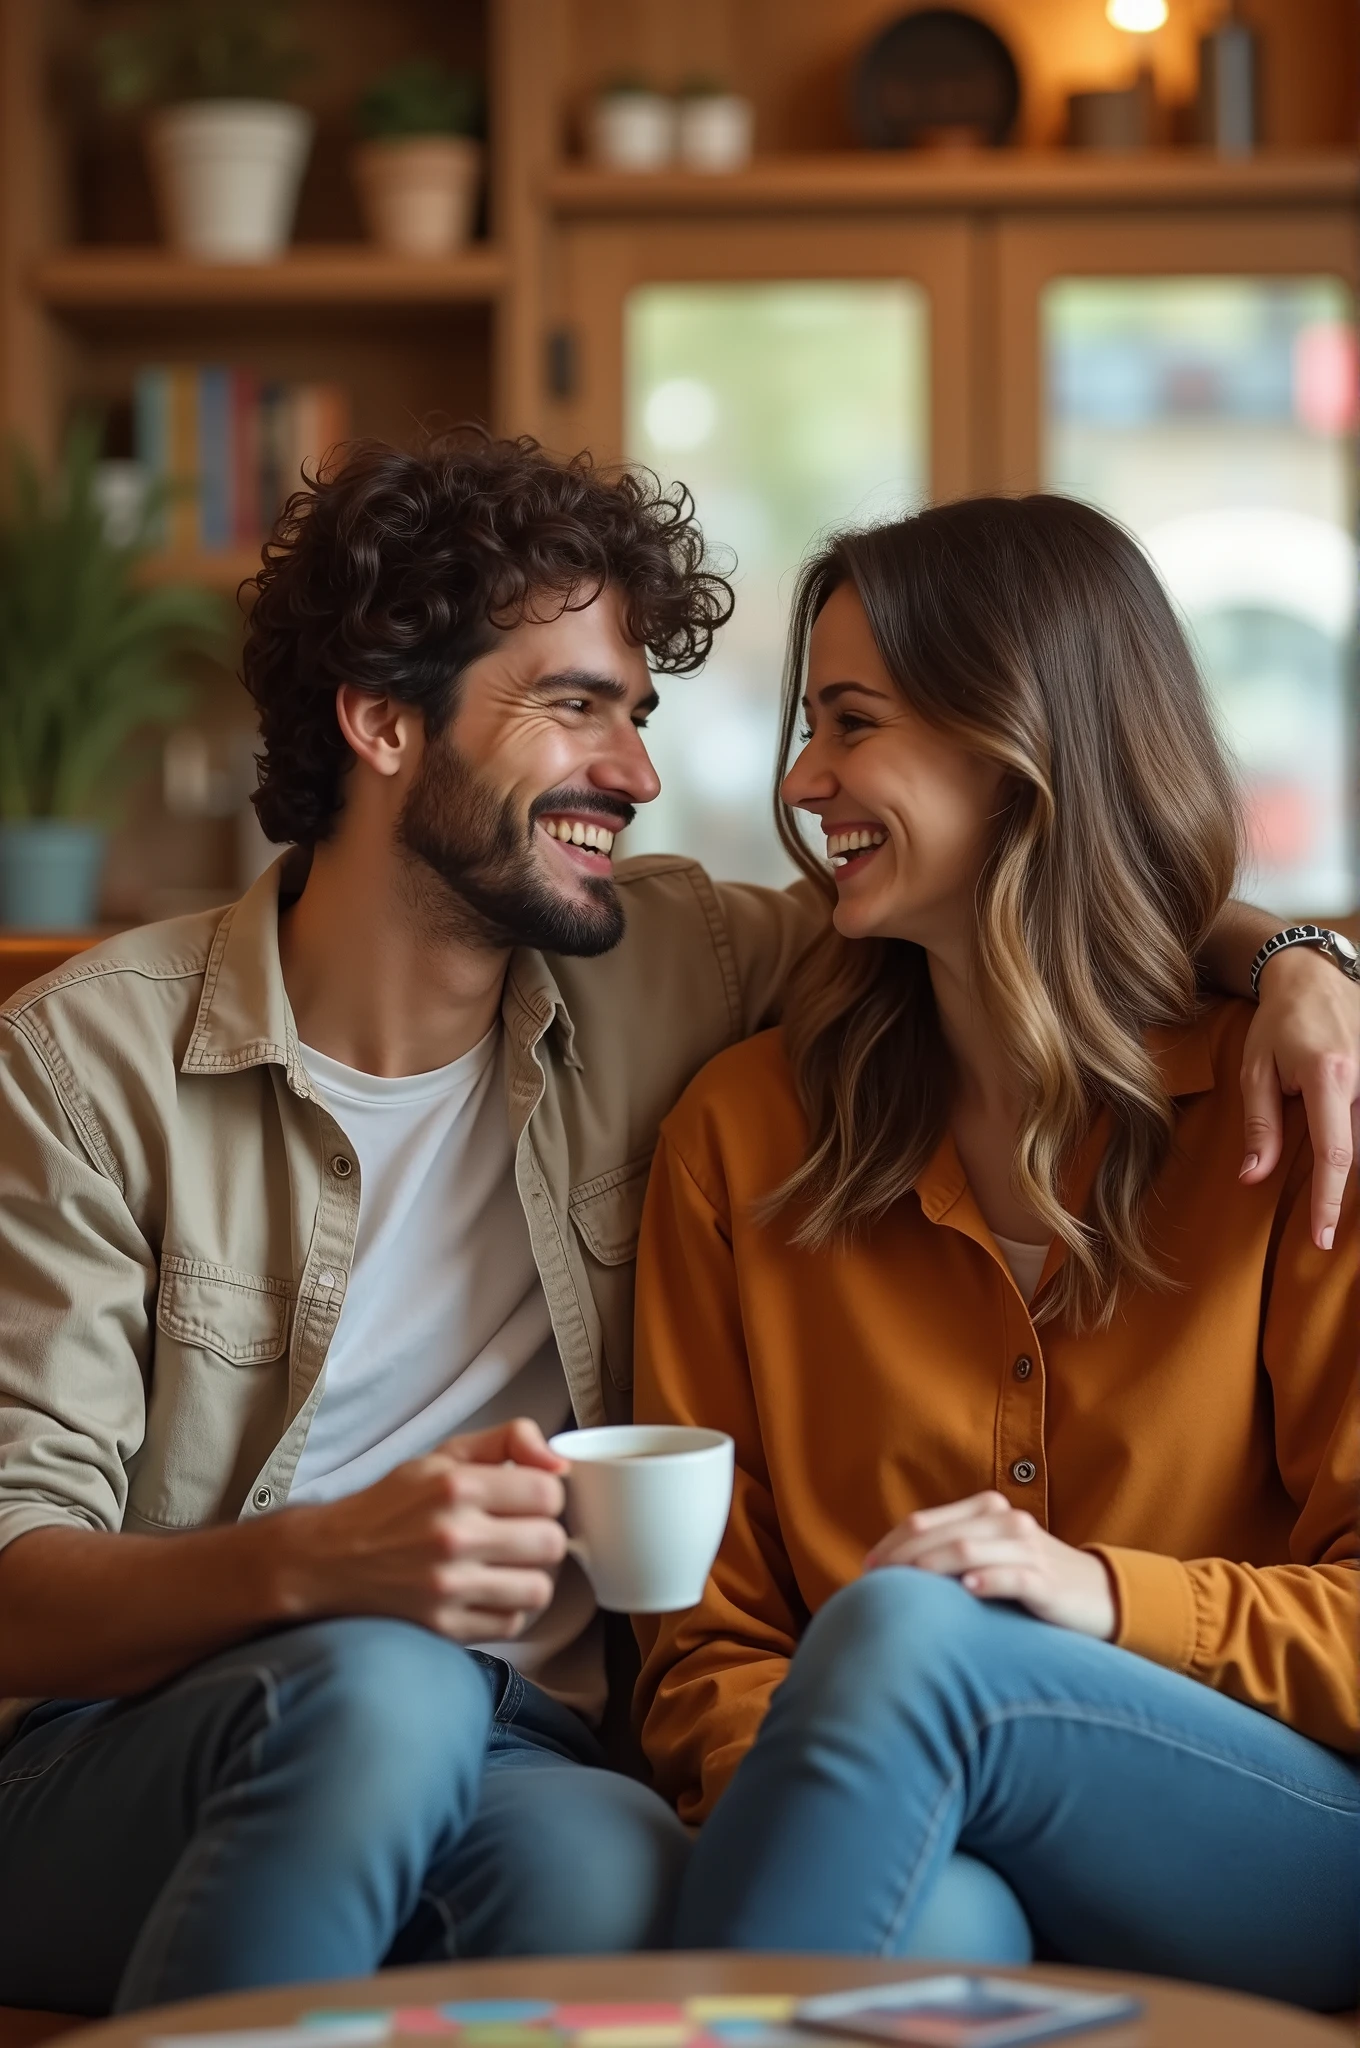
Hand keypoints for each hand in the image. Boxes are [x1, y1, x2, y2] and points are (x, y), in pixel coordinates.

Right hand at [284, 1417, 568, 1641]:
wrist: (327, 1559)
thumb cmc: (392, 1504)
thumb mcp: (444, 1455)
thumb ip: (508, 1440)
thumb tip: (560, 1462)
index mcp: (456, 1486)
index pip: (548, 1494)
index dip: (548, 1496)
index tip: (530, 1501)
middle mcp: (453, 1536)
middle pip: (551, 1543)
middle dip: (544, 1536)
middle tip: (523, 1534)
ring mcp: (448, 1587)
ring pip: (539, 1589)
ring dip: (532, 1576)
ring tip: (512, 1566)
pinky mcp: (443, 1627)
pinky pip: (511, 1624)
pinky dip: (510, 1610)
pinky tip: (492, 1592)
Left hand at [865, 1491, 1116, 1639]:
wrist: (1097, 1596)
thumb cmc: (1031, 1579)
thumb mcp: (990, 1556)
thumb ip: (951, 1552)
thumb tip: (894, 1569)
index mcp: (986, 1510)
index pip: (925, 1521)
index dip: (891, 1542)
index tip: (867, 1568)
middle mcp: (1005, 1522)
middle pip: (940, 1534)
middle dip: (901, 1556)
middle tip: (875, 1581)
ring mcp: (1027, 1549)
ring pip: (968, 1550)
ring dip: (931, 1567)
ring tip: (906, 1584)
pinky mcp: (1046, 1580)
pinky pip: (1012, 1576)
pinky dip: (986, 1580)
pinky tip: (966, 1590)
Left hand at [1240, 943, 1359, 1249]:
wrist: (1312, 976)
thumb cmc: (1277, 1023)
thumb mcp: (1255, 1071)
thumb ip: (1260, 1125)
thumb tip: (1253, 1177)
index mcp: (1329, 1076)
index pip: (1334, 1153)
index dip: (1329, 1200)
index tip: (1321, 1237)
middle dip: (1342, 1188)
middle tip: (1321, 1226)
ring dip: (1351, 1163)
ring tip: (1329, 1197)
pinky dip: (1357, 1139)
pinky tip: (1346, 1156)